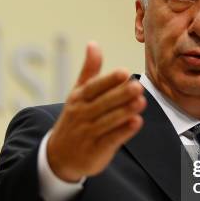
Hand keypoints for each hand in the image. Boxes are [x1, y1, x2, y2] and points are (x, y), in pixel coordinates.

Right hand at [47, 42, 145, 181]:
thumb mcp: (77, 93)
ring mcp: (88, 133)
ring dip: (125, 112)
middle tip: (138, 87)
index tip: (123, 73)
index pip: (93, 88)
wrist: (58, 156)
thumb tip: (94, 44)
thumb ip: (89, 70)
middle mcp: (82, 115)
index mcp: (78, 99)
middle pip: (102, 104)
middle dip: (120, 95)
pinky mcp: (95, 150)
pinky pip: (110, 140)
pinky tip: (136, 123)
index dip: (108, 81)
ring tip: (141, 102)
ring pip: (108, 121)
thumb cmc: (73, 119)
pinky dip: (123, 132)